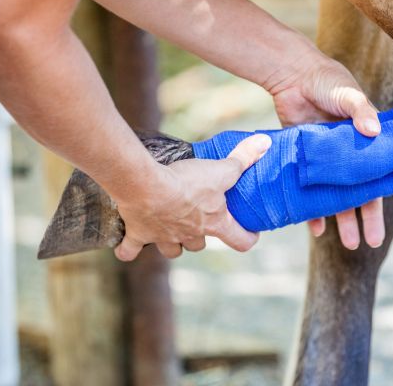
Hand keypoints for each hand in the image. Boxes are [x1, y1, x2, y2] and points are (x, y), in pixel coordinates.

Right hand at [113, 134, 271, 260]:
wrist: (147, 186)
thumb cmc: (187, 181)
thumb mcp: (220, 169)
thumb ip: (243, 158)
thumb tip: (265, 143)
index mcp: (214, 223)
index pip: (240, 241)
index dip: (247, 237)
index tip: (250, 233)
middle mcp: (191, 236)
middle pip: (199, 245)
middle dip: (201, 236)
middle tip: (198, 220)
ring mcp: (164, 238)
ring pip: (172, 250)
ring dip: (172, 243)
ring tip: (169, 229)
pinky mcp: (139, 234)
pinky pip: (131, 249)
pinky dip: (129, 249)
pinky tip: (127, 248)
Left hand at [268, 55, 392, 248]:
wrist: (293, 78)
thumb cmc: (328, 82)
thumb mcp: (348, 93)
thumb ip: (361, 110)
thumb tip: (374, 132)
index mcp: (374, 140)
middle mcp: (356, 156)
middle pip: (370, 192)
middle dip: (374, 217)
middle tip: (375, 241)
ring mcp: (333, 163)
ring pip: (343, 198)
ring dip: (347, 221)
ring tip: (350, 244)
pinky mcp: (310, 165)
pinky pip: (314, 194)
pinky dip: (315, 212)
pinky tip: (317, 229)